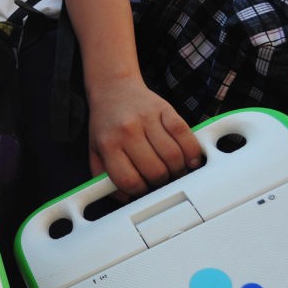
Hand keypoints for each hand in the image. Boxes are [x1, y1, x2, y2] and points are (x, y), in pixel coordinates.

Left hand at [86, 77, 202, 196]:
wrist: (113, 88)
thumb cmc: (106, 123)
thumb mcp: (94, 150)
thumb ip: (103, 176)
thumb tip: (123, 198)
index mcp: (108, 144)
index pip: (128, 180)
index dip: (139, 191)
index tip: (142, 189)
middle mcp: (127, 131)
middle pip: (154, 171)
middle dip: (160, 183)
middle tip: (160, 180)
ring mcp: (147, 119)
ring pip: (173, 156)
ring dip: (178, 171)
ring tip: (174, 171)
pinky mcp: (166, 109)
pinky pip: (185, 135)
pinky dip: (192, 152)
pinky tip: (189, 159)